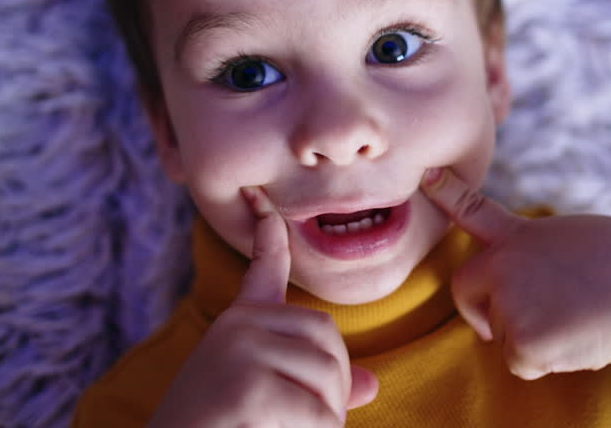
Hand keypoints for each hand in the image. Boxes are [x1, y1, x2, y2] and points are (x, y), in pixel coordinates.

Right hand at [149, 188, 377, 426]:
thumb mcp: (269, 401)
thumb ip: (315, 388)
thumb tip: (371, 384)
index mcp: (239, 327)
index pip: (263, 270)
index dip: (269, 237)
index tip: (265, 204)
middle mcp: (238, 326)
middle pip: (328, 340)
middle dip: (333, 389)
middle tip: (301, 423)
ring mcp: (240, 349)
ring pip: (329, 379)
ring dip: (323, 422)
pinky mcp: (247, 384)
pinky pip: (318, 416)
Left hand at [421, 168, 610, 378]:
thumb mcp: (573, 244)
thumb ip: (536, 258)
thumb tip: (524, 296)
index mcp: (520, 235)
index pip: (472, 210)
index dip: (446, 192)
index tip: (427, 174)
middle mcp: (503, 262)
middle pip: (467, 293)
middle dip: (484, 313)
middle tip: (529, 318)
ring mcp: (508, 299)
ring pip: (502, 335)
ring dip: (534, 337)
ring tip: (578, 315)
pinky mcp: (521, 339)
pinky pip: (520, 362)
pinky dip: (548, 361)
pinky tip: (579, 336)